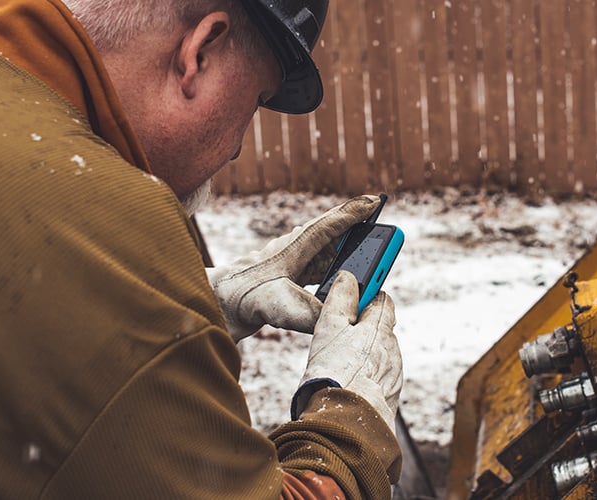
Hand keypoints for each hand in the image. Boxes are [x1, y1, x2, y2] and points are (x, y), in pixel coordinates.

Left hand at [206, 195, 380, 341]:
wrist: (214, 304)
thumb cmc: (241, 297)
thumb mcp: (276, 306)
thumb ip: (308, 313)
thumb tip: (338, 318)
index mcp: (295, 247)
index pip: (331, 224)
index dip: (355, 212)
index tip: (377, 201)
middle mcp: (296, 251)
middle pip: (335, 237)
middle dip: (360, 235)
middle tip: (383, 237)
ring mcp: (293, 264)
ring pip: (329, 254)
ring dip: (349, 257)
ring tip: (368, 264)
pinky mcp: (289, 279)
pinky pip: (321, 271)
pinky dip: (336, 274)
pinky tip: (343, 285)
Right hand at [293, 271, 402, 431]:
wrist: (345, 422)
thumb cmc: (335, 372)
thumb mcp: (330, 327)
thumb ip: (341, 299)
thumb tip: (349, 278)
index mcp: (381, 328)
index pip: (382, 300)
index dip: (366, 299)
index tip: (352, 301)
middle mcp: (393, 349)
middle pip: (380, 329)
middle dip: (363, 330)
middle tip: (338, 340)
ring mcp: (394, 373)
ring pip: (380, 355)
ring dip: (365, 356)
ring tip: (340, 367)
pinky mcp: (391, 395)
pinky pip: (380, 378)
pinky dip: (368, 377)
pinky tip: (350, 385)